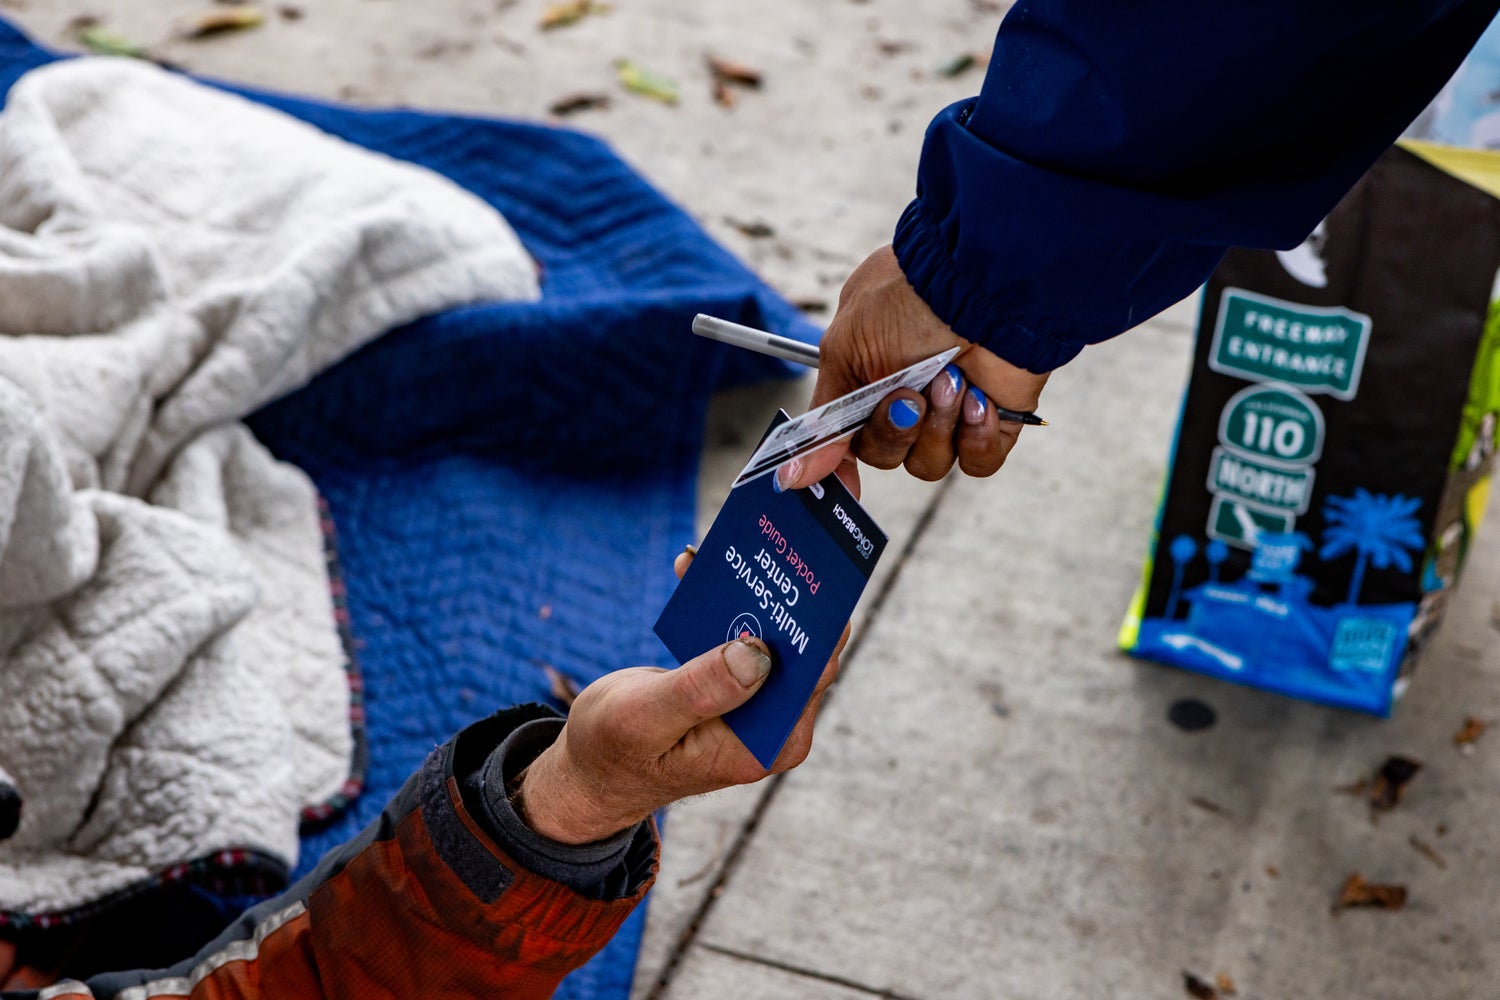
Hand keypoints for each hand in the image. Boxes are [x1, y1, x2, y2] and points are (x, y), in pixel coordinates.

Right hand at [513, 548, 850, 843]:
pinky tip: (697, 568)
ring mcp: (757, 707)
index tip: (804, 571)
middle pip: (798, 651)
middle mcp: (773, 727)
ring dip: (749, 594)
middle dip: (781, 598)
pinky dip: (723, 605)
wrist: (594, 771)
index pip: (811, 675)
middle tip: (768, 542)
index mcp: (764, 744)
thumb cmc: (613, 750)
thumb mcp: (646, 718)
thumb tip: (759, 653)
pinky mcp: (737, 688)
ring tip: (727, 546)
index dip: (814, 623)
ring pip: (771, 637)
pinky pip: (742, 637)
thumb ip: (702, 690)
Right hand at [779, 245, 1049, 493]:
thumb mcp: (845, 351)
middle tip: (909, 394)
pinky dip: (974, 436)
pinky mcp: (993, 424)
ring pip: (928, 464)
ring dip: (935, 425)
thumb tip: (792, 475)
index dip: (841, 465)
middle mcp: (907, 399)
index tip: (842, 482)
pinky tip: (978, 399)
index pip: (847, 440)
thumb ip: (824, 421)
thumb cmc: (906, 298)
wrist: (979, 281)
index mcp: (866, 380)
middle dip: (893, 429)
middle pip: (884, 456)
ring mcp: (951, 414)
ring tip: (950, 379)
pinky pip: (976, 463)